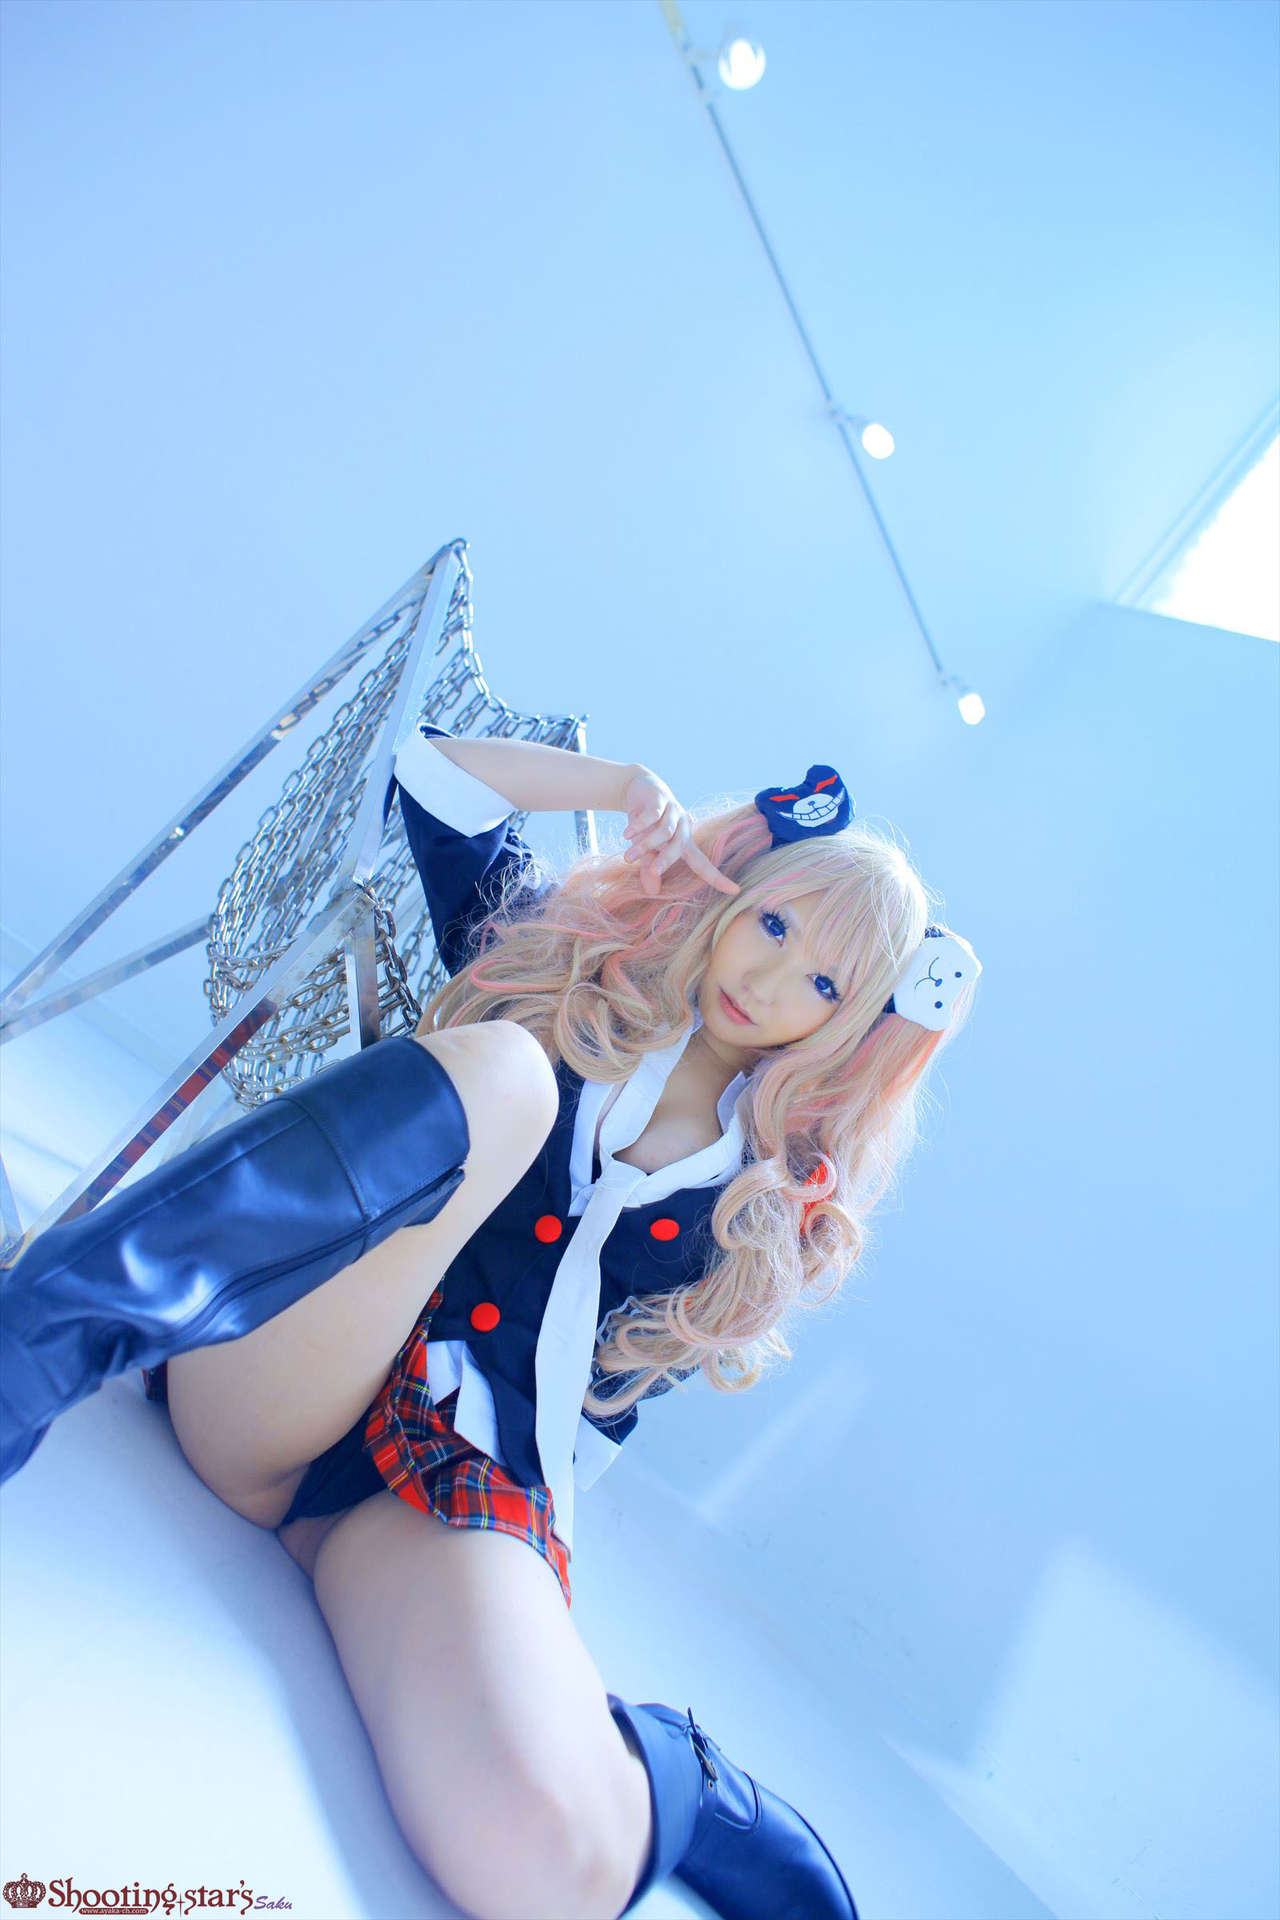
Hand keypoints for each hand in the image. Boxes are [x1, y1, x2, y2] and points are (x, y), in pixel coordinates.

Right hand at [620, 767, 740, 897]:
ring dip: (646, 844)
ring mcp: (673, 811)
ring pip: (664, 831)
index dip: (717, 877)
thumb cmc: (647, 824)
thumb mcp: (647, 848)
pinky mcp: (660, 799)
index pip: (703, 864)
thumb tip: (651, 892)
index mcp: (685, 842)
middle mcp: (683, 827)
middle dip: (666, 860)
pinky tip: (627, 835)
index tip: (735, 891)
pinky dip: (639, 826)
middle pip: (680, 847)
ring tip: (628, 857)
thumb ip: (650, 868)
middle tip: (652, 871)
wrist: (638, 789)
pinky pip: (652, 815)